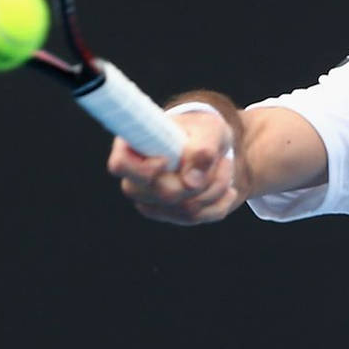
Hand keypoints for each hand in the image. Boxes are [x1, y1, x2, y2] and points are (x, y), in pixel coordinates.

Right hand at [107, 109, 241, 224]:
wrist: (209, 144)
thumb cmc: (202, 129)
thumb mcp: (208, 129)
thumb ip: (202, 148)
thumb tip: (191, 182)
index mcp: (133, 147)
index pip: (120, 165)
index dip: (146, 168)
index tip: (170, 159)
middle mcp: (135, 179)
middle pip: (163, 195)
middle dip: (203, 179)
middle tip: (222, 158)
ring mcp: (150, 201)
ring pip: (185, 210)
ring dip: (216, 188)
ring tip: (225, 165)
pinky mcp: (168, 214)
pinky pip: (197, 219)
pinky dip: (220, 203)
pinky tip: (227, 188)